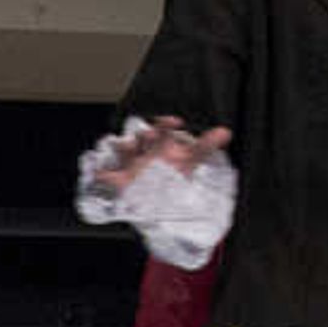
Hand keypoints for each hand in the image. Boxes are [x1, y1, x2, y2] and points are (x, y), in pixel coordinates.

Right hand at [87, 115, 230, 197]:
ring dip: (124, 147)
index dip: (167, 123)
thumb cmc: (169, 178)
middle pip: (143, 138)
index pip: (163, 130)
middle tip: (150, 136)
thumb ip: (204, 147)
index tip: (174, 122)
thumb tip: (225, 132)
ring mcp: (130, 165)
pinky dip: (102, 173)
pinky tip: (101, 172)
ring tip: (126, 147)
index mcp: (161, 146)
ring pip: (124, 150)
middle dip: (145, 135)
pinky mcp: (117, 180)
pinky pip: (105, 174)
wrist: (154, 204)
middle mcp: (145, 153)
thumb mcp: (188, 163)